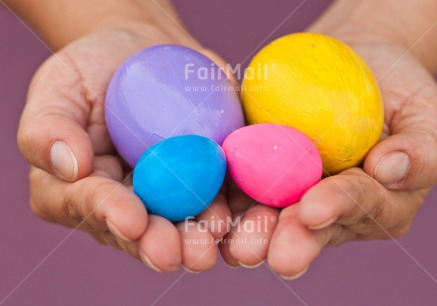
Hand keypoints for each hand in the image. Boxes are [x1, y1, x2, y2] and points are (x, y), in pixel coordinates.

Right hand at [18, 24, 231, 272]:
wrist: (143, 53)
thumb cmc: (92, 71)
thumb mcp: (58, 88)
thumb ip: (47, 129)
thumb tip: (71, 166)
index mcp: (87, 191)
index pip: (95, 207)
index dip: (113, 215)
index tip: (132, 220)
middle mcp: (133, 202)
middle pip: (149, 231)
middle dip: (170, 244)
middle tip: (190, 252)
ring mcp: (174, 194)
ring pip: (192, 225)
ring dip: (211, 236)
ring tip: (222, 235)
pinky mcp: (211, 178)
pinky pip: (229, 198)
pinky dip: (244, 209)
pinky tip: (255, 214)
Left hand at [220, 31, 436, 277]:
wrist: (355, 65)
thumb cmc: (398, 94)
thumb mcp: (425, 117)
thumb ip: (421, 151)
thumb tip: (389, 168)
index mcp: (370, 204)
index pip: (356, 207)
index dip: (336, 208)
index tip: (315, 209)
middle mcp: (325, 208)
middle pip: (304, 228)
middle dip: (281, 239)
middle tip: (261, 252)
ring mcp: (287, 193)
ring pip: (264, 217)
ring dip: (245, 231)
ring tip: (232, 242)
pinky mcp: (255, 171)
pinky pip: (234, 187)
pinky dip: (219, 198)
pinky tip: (204, 208)